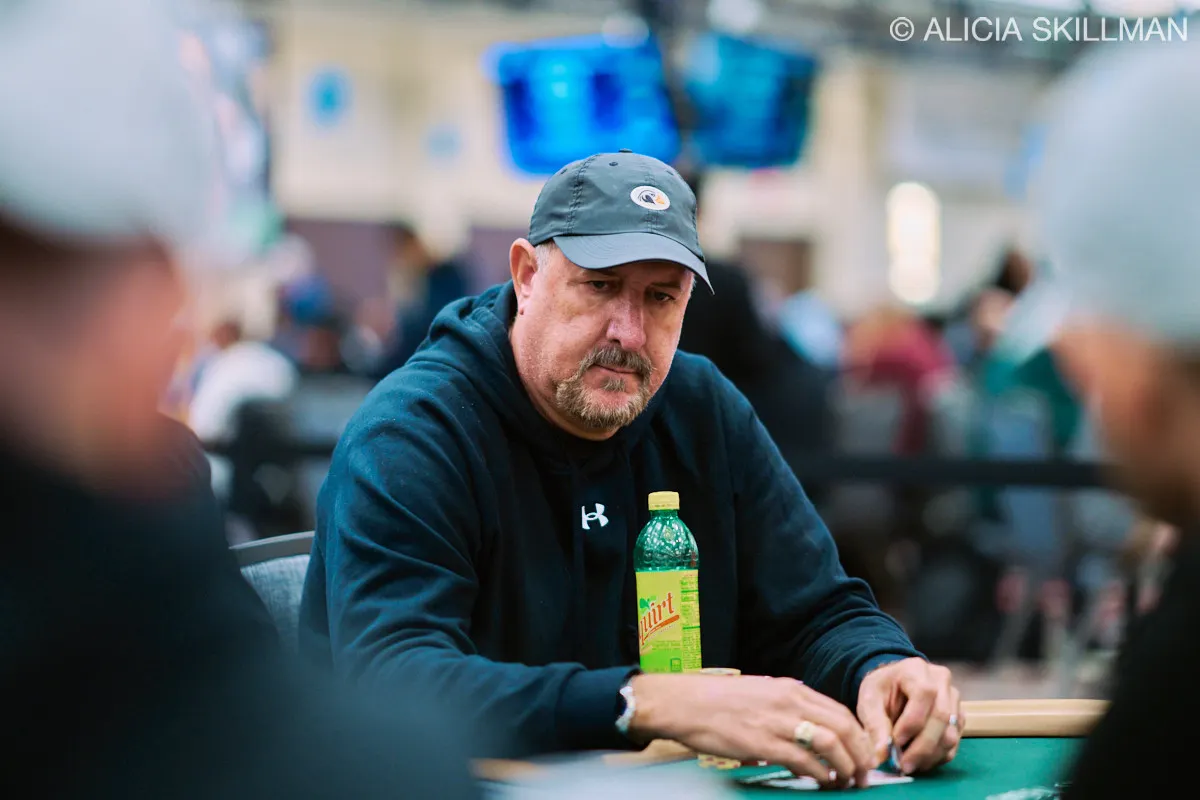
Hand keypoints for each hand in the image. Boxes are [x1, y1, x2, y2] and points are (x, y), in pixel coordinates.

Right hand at [628, 673, 873, 788]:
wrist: (684, 703)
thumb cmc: (717, 700)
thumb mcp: (760, 692)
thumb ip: (786, 705)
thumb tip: (808, 726)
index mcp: (790, 689)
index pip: (840, 711)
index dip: (859, 736)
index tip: (864, 754)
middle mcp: (789, 701)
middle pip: (843, 727)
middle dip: (861, 754)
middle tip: (865, 773)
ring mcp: (777, 721)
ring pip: (830, 744)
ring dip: (846, 766)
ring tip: (847, 781)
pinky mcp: (762, 742)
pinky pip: (803, 760)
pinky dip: (819, 774)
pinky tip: (822, 781)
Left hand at [856, 658, 960, 774]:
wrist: (892, 687)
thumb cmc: (880, 690)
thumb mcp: (868, 701)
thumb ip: (874, 724)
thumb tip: (882, 754)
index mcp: (916, 669)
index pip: (924, 694)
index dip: (912, 722)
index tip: (895, 742)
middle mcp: (941, 681)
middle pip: (941, 717)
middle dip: (922, 747)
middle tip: (903, 765)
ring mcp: (953, 699)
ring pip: (951, 734)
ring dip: (930, 755)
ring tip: (908, 765)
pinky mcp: (958, 718)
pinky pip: (954, 743)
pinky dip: (937, 757)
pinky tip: (919, 761)